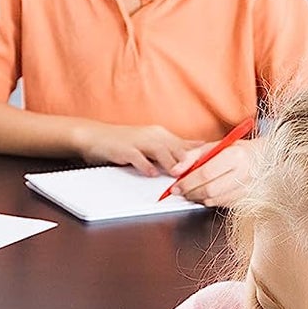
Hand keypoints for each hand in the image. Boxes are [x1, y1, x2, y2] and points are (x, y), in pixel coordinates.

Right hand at [72, 122, 196, 175]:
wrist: (96, 135)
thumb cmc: (124, 141)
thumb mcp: (151, 141)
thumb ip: (173, 145)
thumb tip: (199, 146)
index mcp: (160, 134)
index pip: (184, 144)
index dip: (198, 154)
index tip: (212, 164)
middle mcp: (152, 135)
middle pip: (175, 147)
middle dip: (187, 159)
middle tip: (199, 172)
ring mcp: (138, 141)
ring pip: (159, 150)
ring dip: (169, 162)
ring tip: (177, 173)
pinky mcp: (124, 149)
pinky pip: (137, 157)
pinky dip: (145, 165)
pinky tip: (151, 174)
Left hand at [166, 138, 260, 206]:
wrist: (264, 159)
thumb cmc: (237, 150)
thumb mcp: (214, 146)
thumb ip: (192, 156)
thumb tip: (175, 171)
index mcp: (235, 155)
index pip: (206, 173)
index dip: (187, 182)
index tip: (175, 186)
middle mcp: (244, 173)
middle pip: (209, 190)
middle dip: (190, 192)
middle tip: (180, 191)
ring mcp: (247, 188)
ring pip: (214, 200)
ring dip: (198, 198)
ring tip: (191, 191)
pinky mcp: (246, 199)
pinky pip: (221, 205)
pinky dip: (209, 200)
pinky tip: (206, 193)